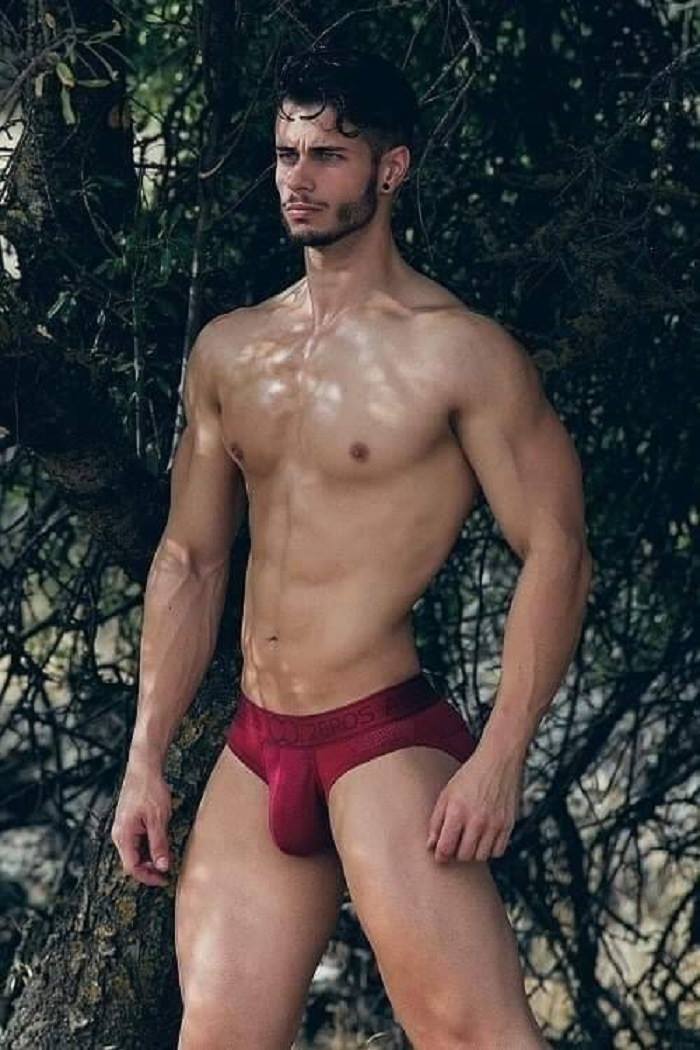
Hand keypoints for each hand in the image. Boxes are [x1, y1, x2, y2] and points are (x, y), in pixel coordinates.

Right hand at [111, 761, 172, 886]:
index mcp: (123, 835)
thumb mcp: (159, 819)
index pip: (132, 867)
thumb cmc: (149, 790)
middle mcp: (119, 834)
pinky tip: (160, 843)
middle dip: (149, 869)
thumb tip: (162, 867)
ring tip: (166, 856)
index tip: (164, 879)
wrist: (144, 768)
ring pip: (135, 852)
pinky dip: (148, 847)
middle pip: (132, 862)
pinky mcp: (128, 822)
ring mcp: (123, 828)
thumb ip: (159, 844)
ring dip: (149, 858)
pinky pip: (137, 842)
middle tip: (168, 870)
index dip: (148, 877)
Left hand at [426, 745, 523, 862]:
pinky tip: (484, 838)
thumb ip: (436, 821)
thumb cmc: (470, 776)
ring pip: (481, 856)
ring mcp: (495, 823)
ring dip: (473, 853)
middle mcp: (477, 820)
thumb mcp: (446, 794)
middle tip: (455, 844)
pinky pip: (498, 851)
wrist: (498, 761)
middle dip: (456, 853)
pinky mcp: (508, 824)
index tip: (440, 854)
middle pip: (464, 855)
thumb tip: (430, 845)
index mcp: (457, 811)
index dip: (440, 855)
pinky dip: (489, 850)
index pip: (446, 848)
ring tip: (469, 840)